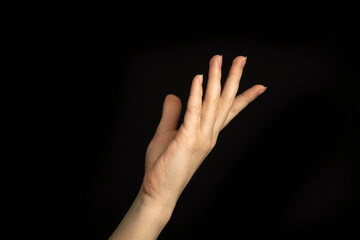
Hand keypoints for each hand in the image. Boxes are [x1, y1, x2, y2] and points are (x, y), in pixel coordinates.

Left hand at [142, 55, 266, 209]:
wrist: (159, 191)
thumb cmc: (164, 166)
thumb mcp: (168, 134)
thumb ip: (173, 114)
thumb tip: (173, 95)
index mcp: (207, 133)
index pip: (229, 111)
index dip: (244, 97)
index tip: (260, 86)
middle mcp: (209, 134)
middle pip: (225, 102)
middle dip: (234, 79)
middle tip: (242, 59)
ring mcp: (201, 137)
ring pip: (212, 103)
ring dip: (216, 79)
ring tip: (219, 60)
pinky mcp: (188, 139)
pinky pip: (194, 113)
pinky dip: (197, 95)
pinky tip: (198, 78)